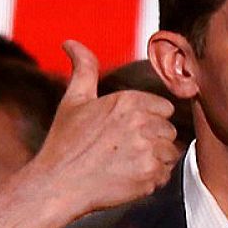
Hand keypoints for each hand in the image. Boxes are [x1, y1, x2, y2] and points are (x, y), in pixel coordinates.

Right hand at [27, 40, 179, 221]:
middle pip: (169, 131)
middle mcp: (141, 123)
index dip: (150, 120)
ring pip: (170, 153)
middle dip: (154, 140)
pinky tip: (129, 178)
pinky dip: (152, 179)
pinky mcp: (149, 176)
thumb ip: (83, 69)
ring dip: (155, 160)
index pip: (165, 108)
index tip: (131, 131)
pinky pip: (165, 175)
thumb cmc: (64, 143)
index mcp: (128, 101)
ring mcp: (147, 151)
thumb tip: (71, 43)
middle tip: (127, 150)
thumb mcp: (73, 101)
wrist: (58, 184)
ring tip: (128, 164)